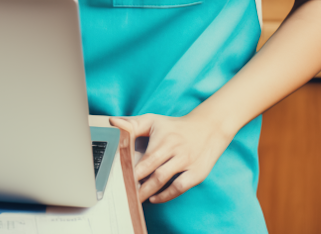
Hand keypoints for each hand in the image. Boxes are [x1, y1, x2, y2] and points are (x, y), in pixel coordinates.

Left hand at [110, 111, 232, 203]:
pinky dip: (166, 195)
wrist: (208, 129)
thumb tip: (112, 121)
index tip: (121, 177)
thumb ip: (133, 124)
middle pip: (155, 171)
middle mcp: (176, 150)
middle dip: (139, 183)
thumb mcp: (154, 121)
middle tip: (125, 192)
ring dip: (150, 191)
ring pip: (166, 180)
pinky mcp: (196, 174)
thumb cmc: (174, 127)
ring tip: (136, 198)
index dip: (134, 169)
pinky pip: (180, 187)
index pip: (146, 157)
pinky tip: (154, 198)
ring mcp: (187, 163)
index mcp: (164, 138)